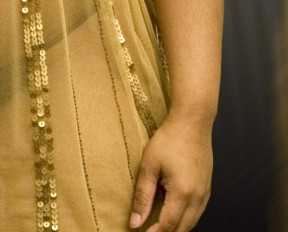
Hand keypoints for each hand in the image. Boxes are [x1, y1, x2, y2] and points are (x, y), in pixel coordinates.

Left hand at [129, 115, 212, 231]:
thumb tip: (135, 222)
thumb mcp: (149, 166)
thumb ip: (142, 196)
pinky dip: (185, 217)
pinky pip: (197, 212)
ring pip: (191, 222)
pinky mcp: (207, 187)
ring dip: (176, 226)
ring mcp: (205, 193)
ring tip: (157, 222)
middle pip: (182, 228)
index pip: (168, 225)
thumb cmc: (169, 139)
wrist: (192, 122)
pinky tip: (173, 211)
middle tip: (148, 229)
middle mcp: (197, 197)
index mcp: (182, 193)